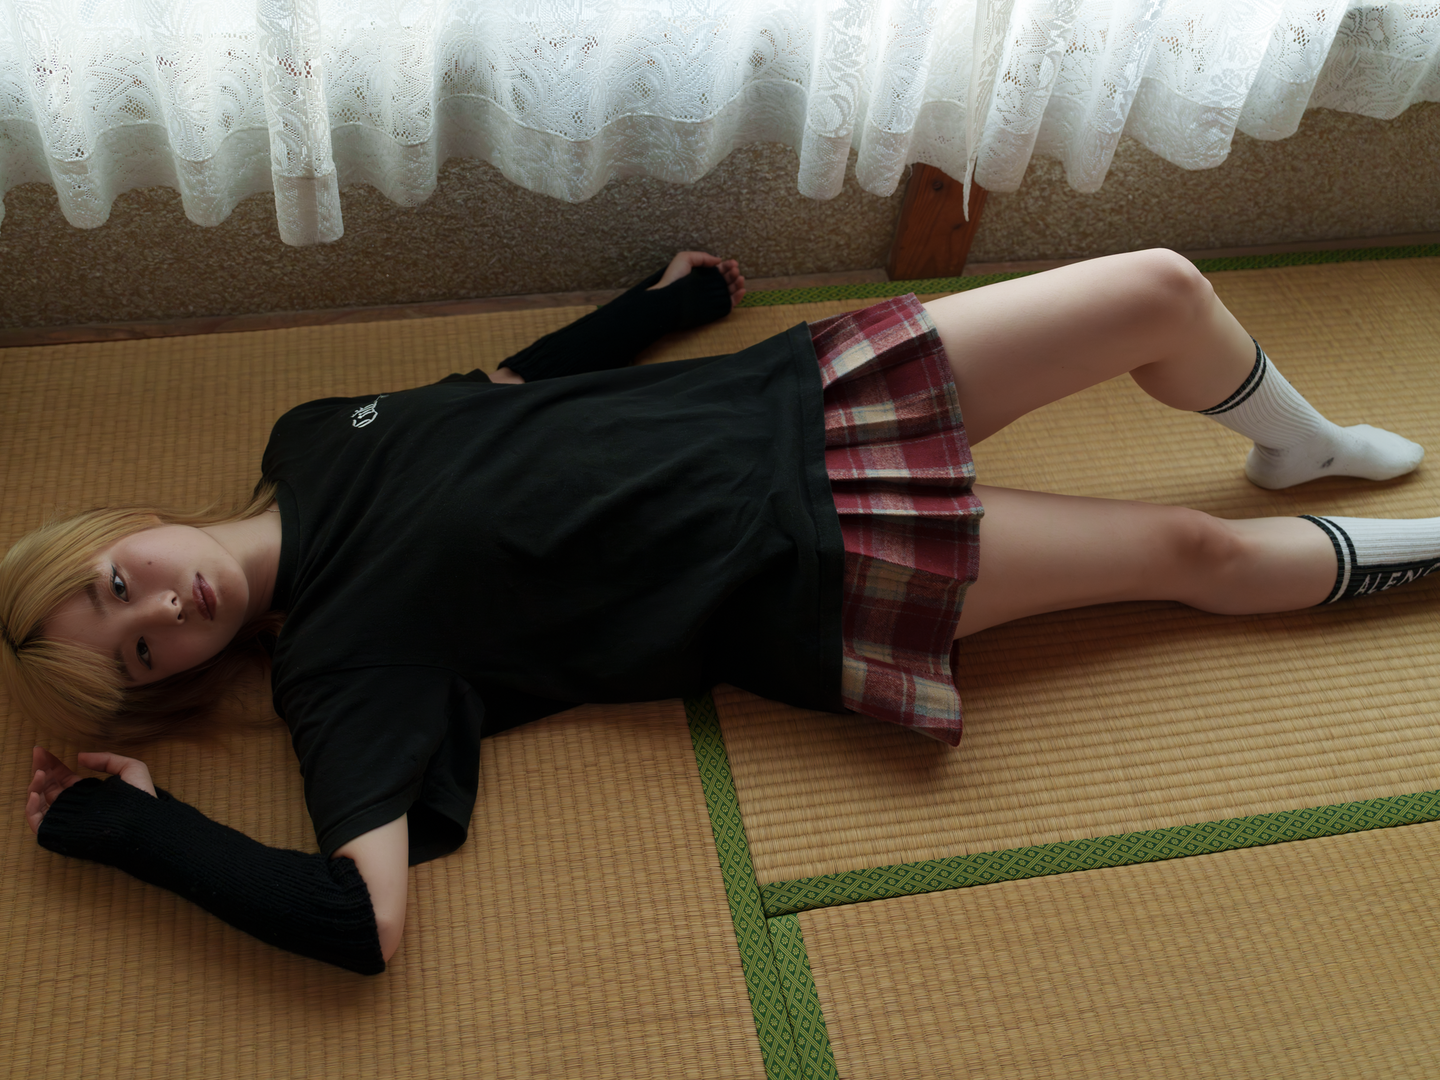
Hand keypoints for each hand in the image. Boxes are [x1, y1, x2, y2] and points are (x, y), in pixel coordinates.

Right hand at [26, 746, 155, 834]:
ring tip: (39, 772)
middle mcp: (75, 807)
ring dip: (35, 786)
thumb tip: (80, 756)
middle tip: (37, 754)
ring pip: (41, 802)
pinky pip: (38, 822)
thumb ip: (107, 759)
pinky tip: (33, 793)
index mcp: (88, 794)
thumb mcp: (130, 769)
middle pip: (50, 787)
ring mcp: (66, 820)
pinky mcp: (60, 833)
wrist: (140, 826)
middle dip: (41, 769)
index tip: (42, 750)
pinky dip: (30, 809)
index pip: (63, 778)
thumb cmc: (140, 799)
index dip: (52, 764)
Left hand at [648, 251, 746, 307]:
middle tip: (735, 270)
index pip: (718, 271)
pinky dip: (738, 298)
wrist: (667, 298)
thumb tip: (718, 261)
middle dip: (733, 273)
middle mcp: (708, 287)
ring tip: (740, 278)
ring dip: (737, 284)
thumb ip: (702, 257)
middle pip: (726, 280)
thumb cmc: (673, 278)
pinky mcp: (714, 310)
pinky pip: (729, 304)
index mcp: (702, 276)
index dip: (727, 266)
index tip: (733, 262)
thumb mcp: (684, 258)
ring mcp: (711, 299)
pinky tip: (741, 290)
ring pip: (729, 291)